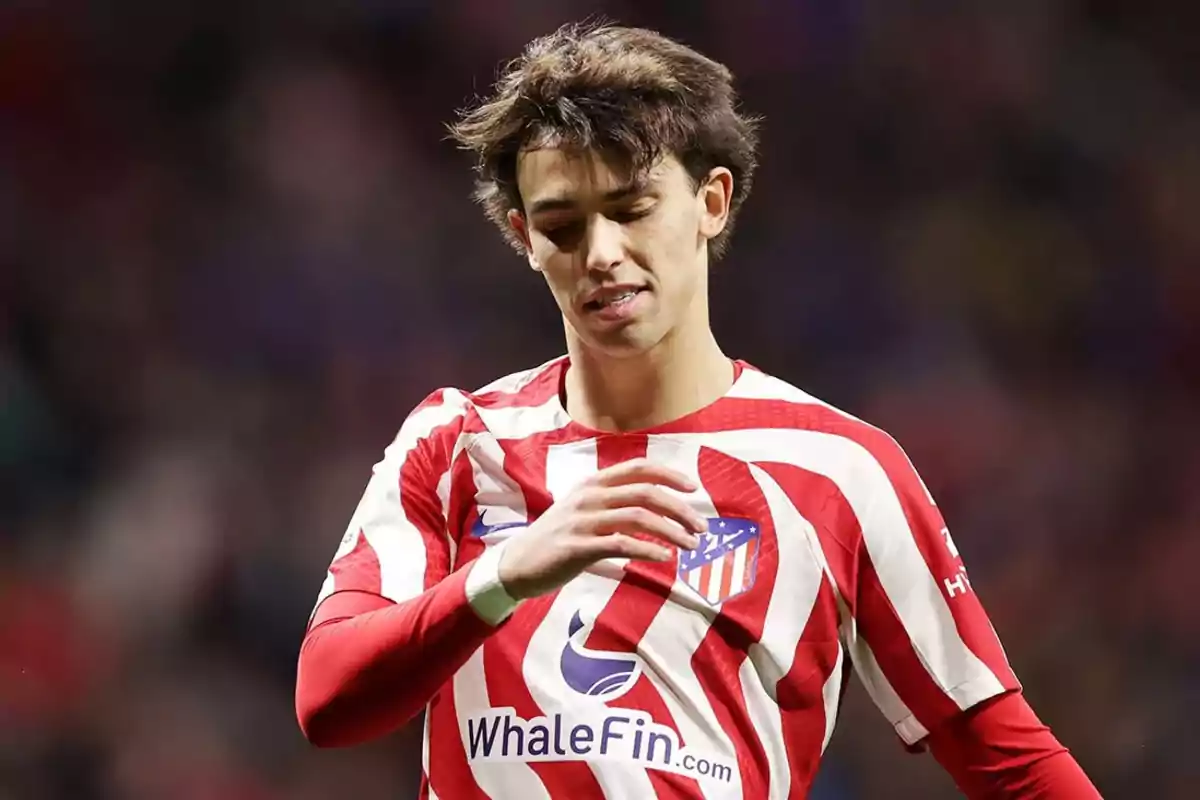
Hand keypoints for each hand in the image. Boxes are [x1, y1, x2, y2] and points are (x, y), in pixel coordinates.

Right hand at [496, 458, 707, 599]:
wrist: (517, 564)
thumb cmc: (557, 539)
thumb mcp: (582, 510)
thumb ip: (613, 504)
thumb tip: (656, 509)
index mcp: (592, 483)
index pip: (637, 468)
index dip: (669, 474)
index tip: (692, 487)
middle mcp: (588, 496)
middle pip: (645, 493)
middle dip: (679, 509)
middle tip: (701, 527)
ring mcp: (582, 521)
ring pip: (638, 517)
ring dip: (671, 531)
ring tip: (690, 545)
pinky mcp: (577, 547)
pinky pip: (621, 544)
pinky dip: (647, 549)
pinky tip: (663, 557)